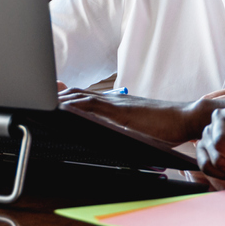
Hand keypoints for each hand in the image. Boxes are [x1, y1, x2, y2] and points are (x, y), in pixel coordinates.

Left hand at [58, 88, 224, 144]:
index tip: (52, 94)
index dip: (67, 95)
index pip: (87, 97)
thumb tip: (119, 132)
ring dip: (62, 99)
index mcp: (118, 104)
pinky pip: (94, 107)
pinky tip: (63, 108)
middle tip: (37, 93)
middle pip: (79, 94)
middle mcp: (115, 100)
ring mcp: (118, 104)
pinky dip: (76, 106)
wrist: (187, 117)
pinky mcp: (122, 112)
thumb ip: (126, 126)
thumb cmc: (168, 126)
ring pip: (82, 98)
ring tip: (43, 101)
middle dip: (58, 95)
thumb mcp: (141, 125)